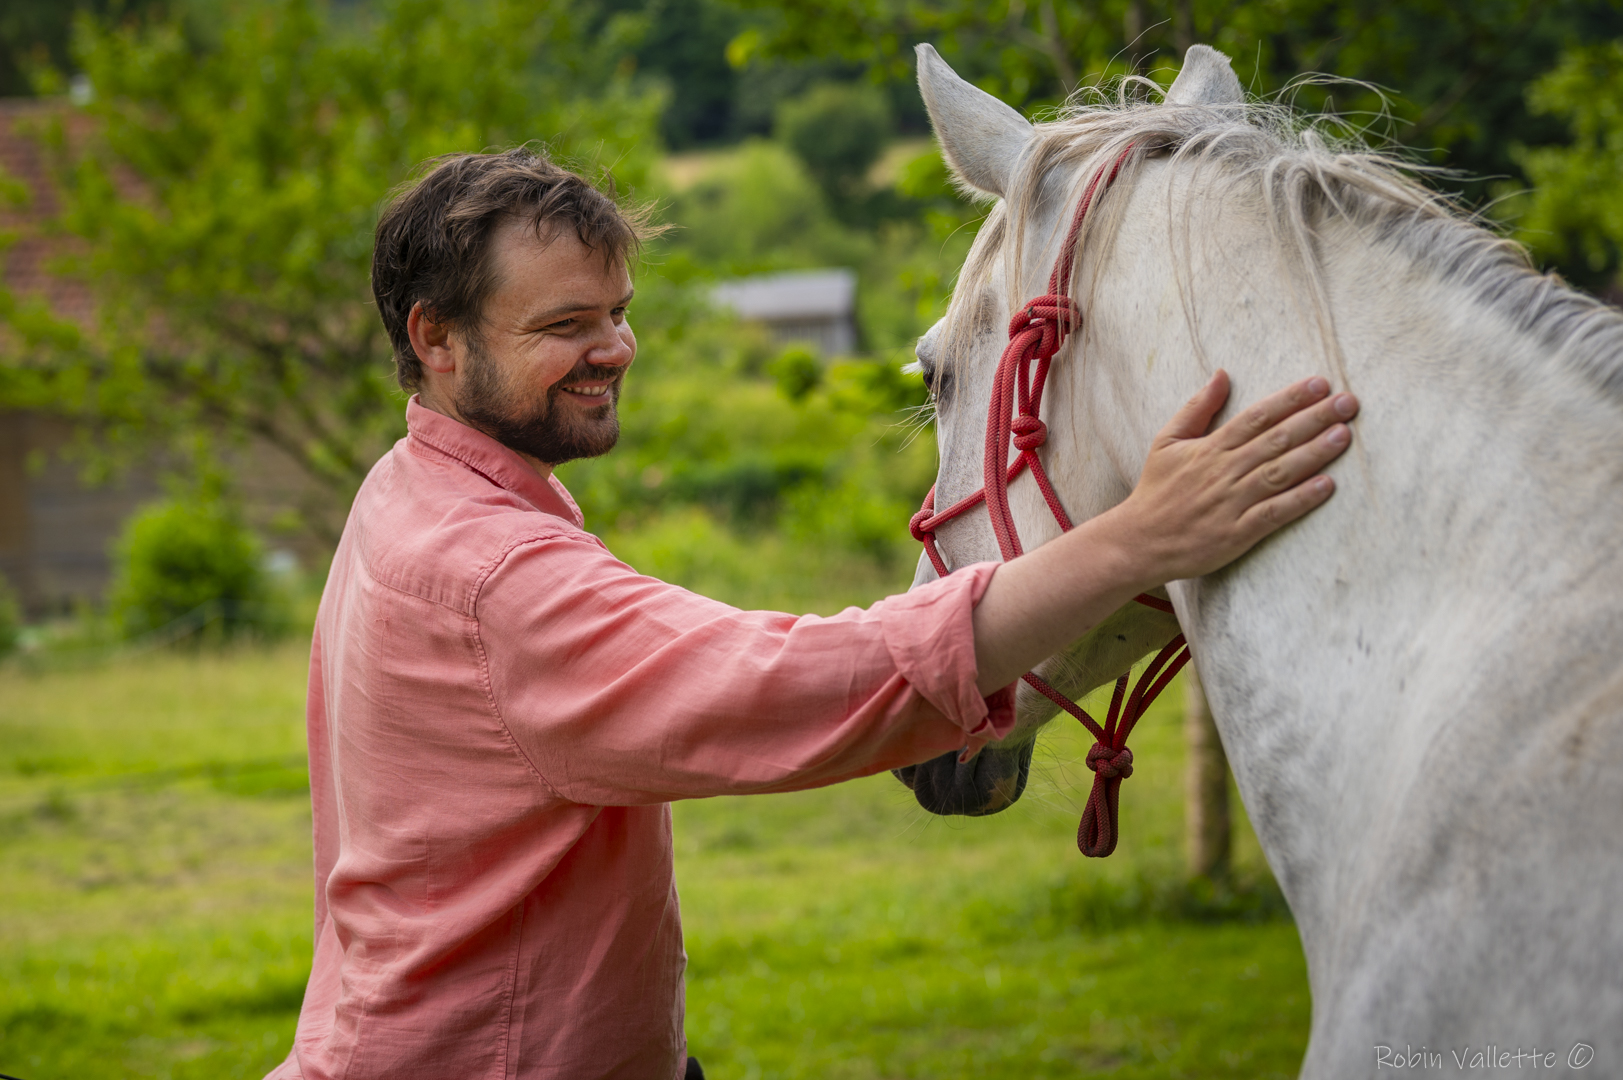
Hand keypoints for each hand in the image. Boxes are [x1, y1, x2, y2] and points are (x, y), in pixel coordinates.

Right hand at [969, 369, 1355, 693]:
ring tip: (1344, 435)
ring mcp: (1232, 502)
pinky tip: (1326, 485)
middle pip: (1276, 439)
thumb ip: (1196, 408)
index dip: (1290, 399)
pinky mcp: (1237, 532)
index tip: (1320, 384)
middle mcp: (1224, 471)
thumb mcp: (1166, 442)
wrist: (1137, 541)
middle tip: (1350, 403)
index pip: (1257, 416)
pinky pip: (1274, 513)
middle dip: (1315, 418)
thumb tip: (1221, 375)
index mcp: (1210, 447)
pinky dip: (1300, 499)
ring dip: (1314, 453)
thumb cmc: (1155, 491)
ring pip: (1279, 472)